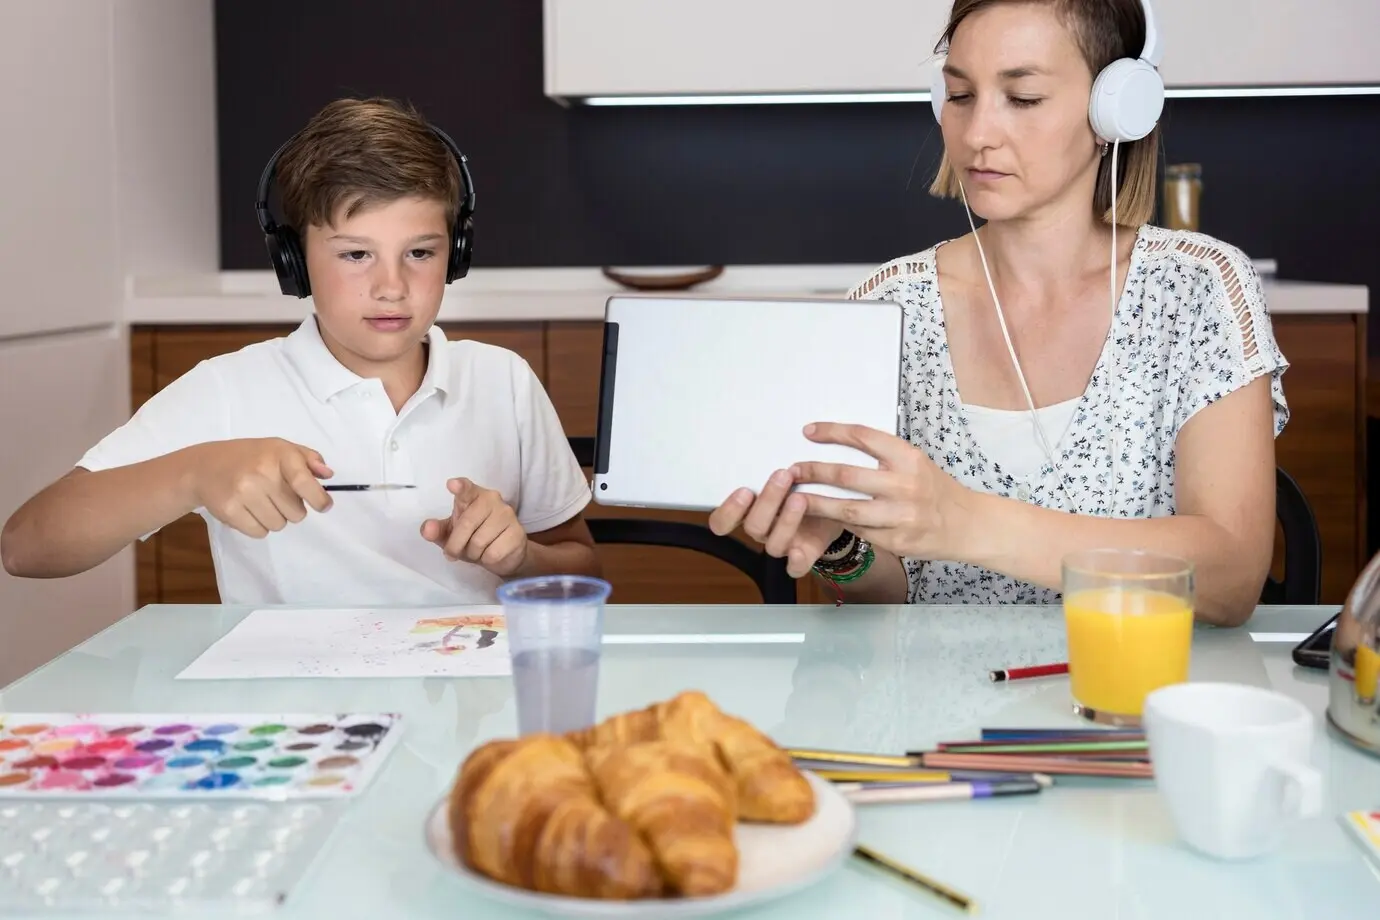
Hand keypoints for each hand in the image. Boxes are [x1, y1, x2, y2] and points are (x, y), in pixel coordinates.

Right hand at [189, 438, 333, 537]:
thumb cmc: (250, 457)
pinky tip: (248, 509)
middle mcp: (261, 472)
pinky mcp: (229, 510)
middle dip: (291, 508)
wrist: (204, 466)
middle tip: (276, 495)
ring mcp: (243, 492)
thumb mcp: (280, 448)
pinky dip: (258, 526)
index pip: (304, 482)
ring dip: (275, 517)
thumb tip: (328, 474)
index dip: (318, 499)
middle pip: (297, 513)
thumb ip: (308, 459)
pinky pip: (259, 533)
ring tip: (260, 501)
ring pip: (279, 525)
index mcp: (278, 454)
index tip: (324, 506)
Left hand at [420, 478, 528, 576]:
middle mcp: (492, 500)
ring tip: (477, 552)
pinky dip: (487, 560)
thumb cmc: (473, 538)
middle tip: (454, 552)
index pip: (467, 489)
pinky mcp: (517, 533)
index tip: (452, 484)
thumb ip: (437, 530)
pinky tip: (491, 554)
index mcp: (474, 496)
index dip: (460, 487)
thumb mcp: (451, 534)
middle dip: (455, 545)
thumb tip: (428, 529)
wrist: (504, 555)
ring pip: (479, 542)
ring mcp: (507, 515)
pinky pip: (493, 553)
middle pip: (466, 524)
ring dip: (473, 554)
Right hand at [707, 468, 844, 578]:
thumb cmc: (809, 483)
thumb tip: (781, 434)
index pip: (722, 522)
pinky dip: (796, 561)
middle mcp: (763, 529)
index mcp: (750, 511)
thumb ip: (781, 463)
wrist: (839, 504)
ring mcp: (783, 544)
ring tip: (801, 497)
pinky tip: (801, 549)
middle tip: (782, 476)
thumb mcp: (793, 471)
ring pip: (773, 544)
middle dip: (767, 501)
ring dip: (786, 521)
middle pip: (753, 527)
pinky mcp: (804, 554)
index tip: (744, 490)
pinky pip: (795, 568)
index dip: (728, 511)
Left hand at [790, 422, 967, 558]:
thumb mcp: (915, 463)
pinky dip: (842, 524)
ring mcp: (901, 516)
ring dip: (817, 504)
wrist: (967, 525)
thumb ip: (884, 456)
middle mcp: (905, 485)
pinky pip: (860, 531)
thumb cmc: (935, 489)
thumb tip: (840, 444)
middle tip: (792, 469)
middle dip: (814, 471)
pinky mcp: (897, 541)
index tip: (808, 432)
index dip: (832, 432)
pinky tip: (827, 518)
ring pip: (847, 509)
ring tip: (796, 499)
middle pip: (847, 476)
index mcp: (909, 458)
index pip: (863, 437)